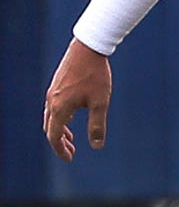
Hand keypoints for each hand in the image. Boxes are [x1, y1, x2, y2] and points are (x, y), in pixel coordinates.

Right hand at [43, 38, 112, 161]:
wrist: (88, 48)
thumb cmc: (95, 75)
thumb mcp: (100, 102)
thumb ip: (97, 125)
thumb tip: (97, 146)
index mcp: (59, 109)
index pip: (54, 137)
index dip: (61, 150)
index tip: (70, 159)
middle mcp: (51, 102)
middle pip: (50, 129)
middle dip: (59, 142)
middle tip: (71, 151)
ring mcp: (53, 92)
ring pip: (51, 117)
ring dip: (60, 130)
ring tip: (71, 137)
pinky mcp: (57, 84)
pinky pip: (54, 106)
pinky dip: (60, 117)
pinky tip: (72, 114)